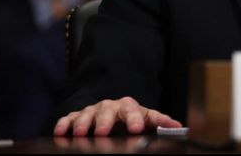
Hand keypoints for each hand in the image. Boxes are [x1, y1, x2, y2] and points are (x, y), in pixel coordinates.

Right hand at [53, 96, 182, 135]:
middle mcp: (109, 106)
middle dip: (105, 121)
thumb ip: (160, 121)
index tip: (136, 129)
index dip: (134, 119)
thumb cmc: (130, 118)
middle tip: (104, 132)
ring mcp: (92, 111)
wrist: (112, 113)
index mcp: (128, 106)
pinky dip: (64, 124)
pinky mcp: (77, 117)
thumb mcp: (146, 118)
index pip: (133, 111)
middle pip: (107, 110)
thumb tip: (178, 126)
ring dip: (84, 123)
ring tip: (82, 133)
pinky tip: (61, 132)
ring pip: (86, 113)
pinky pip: (69, 118)